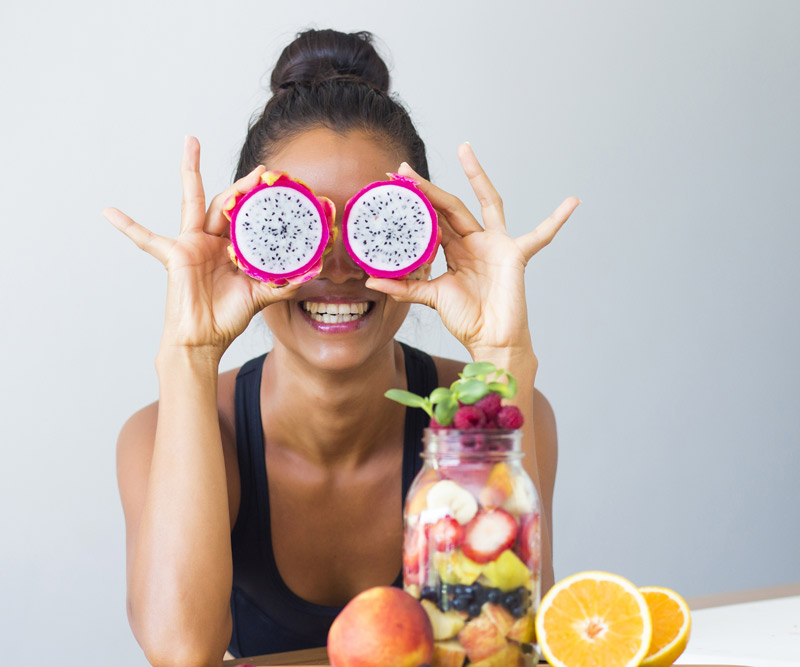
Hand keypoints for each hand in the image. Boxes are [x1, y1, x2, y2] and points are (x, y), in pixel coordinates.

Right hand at [104, 137, 300, 356]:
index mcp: (232, 249)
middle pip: (226, 203)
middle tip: (261, 168)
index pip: (248, 219)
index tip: (280, 188)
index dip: (262, 204)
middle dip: (242, 184)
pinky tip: (109, 212)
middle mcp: (213, 242)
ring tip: (191, 143)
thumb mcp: (261, 296)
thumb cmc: (227, 317)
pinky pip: (146, 239)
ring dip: (191, 172)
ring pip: (193, 201)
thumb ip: (284, 282)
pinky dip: (127, 227)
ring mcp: (192, 245)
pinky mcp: (174, 256)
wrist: (203, 340)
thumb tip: (313, 270)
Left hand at [366, 143, 579, 358]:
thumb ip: (405, 288)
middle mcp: (475, 241)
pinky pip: (540, 236)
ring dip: (476, 176)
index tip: (391, 184)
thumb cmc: (468, 319)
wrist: (491, 340)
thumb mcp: (432, 298)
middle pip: (450, 205)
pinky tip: (573, 202)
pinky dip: (557, 220)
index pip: (432, 219)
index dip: (414, 203)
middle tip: (402, 169)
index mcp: (456, 249)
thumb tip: (371, 282)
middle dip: (428, 188)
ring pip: (485, 203)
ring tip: (464, 149)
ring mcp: (497, 245)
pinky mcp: (516, 255)